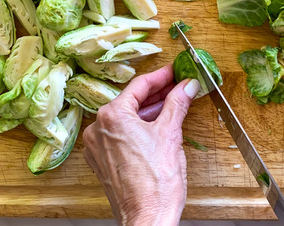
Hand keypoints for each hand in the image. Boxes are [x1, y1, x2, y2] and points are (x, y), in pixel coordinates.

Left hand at [82, 65, 200, 225]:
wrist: (148, 218)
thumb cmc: (156, 184)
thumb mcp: (170, 135)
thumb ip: (177, 104)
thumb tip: (186, 87)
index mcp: (111, 117)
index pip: (139, 86)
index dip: (160, 77)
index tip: (174, 72)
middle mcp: (98, 129)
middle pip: (130, 102)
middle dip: (156, 94)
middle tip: (176, 86)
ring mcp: (98, 147)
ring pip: (125, 120)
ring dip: (148, 112)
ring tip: (171, 105)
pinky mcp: (102, 162)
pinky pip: (120, 136)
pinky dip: (138, 129)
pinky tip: (157, 127)